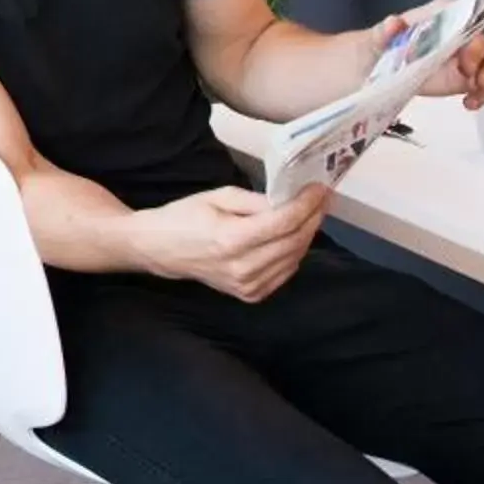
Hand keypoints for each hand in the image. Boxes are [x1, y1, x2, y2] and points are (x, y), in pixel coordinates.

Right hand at [131, 183, 330, 302]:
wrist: (160, 249)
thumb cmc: (185, 216)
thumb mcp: (217, 196)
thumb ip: (255, 200)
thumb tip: (288, 200)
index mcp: (231, 239)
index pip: (284, 222)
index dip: (307, 205)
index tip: (320, 189)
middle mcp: (243, 267)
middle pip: (294, 241)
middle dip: (313, 217)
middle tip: (322, 199)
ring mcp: (248, 286)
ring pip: (294, 258)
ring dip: (307, 234)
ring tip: (312, 214)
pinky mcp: (251, 295)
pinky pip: (285, 272)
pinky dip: (294, 253)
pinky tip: (293, 236)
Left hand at [379, 0, 483, 109]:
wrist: (384, 68)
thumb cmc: (387, 45)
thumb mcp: (381, 36)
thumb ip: (386, 30)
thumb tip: (393, 23)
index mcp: (440, 15)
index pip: (462, 10)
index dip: (468, 23)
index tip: (463, 40)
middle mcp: (459, 33)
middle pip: (480, 38)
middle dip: (478, 54)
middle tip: (465, 69)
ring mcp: (466, 56)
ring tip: (476, 88)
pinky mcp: (467, 77)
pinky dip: (483, 94)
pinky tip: (470, 103)